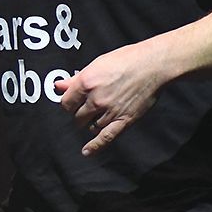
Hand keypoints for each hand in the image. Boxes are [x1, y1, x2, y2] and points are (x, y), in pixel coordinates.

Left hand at [54, 40, 166, 155]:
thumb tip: (57, 86)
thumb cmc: (126, 60)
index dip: (69, 103)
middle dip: (79, 114)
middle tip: (86, 108)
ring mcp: (110, 111)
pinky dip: (95, 146)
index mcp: (86, 82)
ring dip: (91, 123)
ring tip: (97, 115)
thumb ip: (75, 79)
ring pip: (90, 126)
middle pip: (77, 116)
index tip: (73, 102)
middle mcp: (96, 99)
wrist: (153, 65)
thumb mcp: (97, 64)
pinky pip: (106, 137)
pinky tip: (87, 152)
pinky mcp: (124, 120)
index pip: (66, 103)